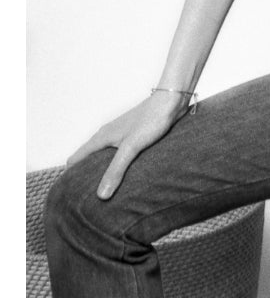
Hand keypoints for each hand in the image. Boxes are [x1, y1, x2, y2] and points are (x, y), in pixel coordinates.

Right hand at [68, 90, 187, 199]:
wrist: (171, 101)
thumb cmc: (151, 119)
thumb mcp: (131, 148)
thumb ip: (116, 170)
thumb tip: (101, 195)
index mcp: (101, 137)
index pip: (75, 158)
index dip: (69, 175)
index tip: (69, 192)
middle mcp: (107, 135)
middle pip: (88, 158)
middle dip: (86, 175)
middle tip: (88, 196)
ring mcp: (121, 135)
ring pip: (105, 155)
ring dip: (104, 170)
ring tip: (107, 189)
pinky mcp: (135, 135)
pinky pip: (121, 153)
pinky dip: (119, 164)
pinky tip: (128, 174)